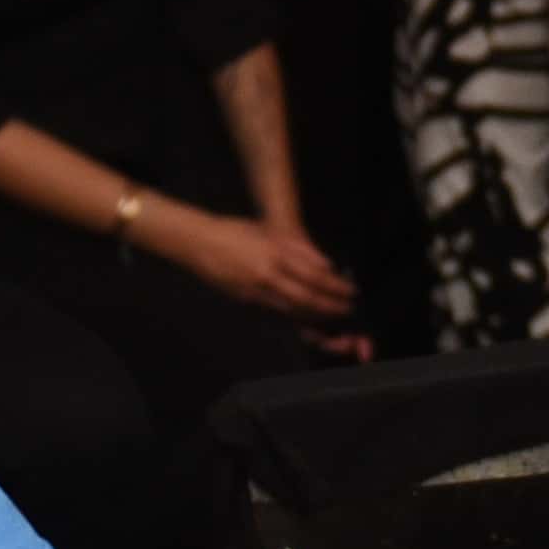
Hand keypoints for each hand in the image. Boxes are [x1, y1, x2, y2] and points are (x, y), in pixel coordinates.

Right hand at [153, 199, 356, 326]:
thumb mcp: (269, 230)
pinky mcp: (246, 301)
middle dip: (330, 307)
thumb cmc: (234, 231)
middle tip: (348, 309)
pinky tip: (306, 318)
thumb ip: (299, 247)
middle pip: (307, 298)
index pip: (314, 275)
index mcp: (274, 253)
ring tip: (333, 317)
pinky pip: (277, 313)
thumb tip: (326, 263)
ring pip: (293, 310)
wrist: (197, 243)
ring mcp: (255, 291)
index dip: (335, 286)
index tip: (350, 291)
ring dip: (316, 316)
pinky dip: (296, 317)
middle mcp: (267, 275)